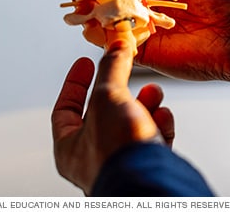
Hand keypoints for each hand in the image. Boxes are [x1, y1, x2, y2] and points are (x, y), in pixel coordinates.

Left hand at [51, 40, 173, 194]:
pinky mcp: (148, 166)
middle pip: (104, 113)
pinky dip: (159, 124)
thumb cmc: (116, 151)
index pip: (65, 109)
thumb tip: (116, 48)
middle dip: (121, 90)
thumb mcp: (107, 96)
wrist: (147, 181)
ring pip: (132, 125)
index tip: (86, 63)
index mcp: (70, 148)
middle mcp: (93, 159)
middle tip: (128, 72)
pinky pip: (153, 140)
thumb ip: (112, 69)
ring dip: (145, 104)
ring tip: (154, 93)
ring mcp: (122, 164)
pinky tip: (164, 115)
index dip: (75, 82)